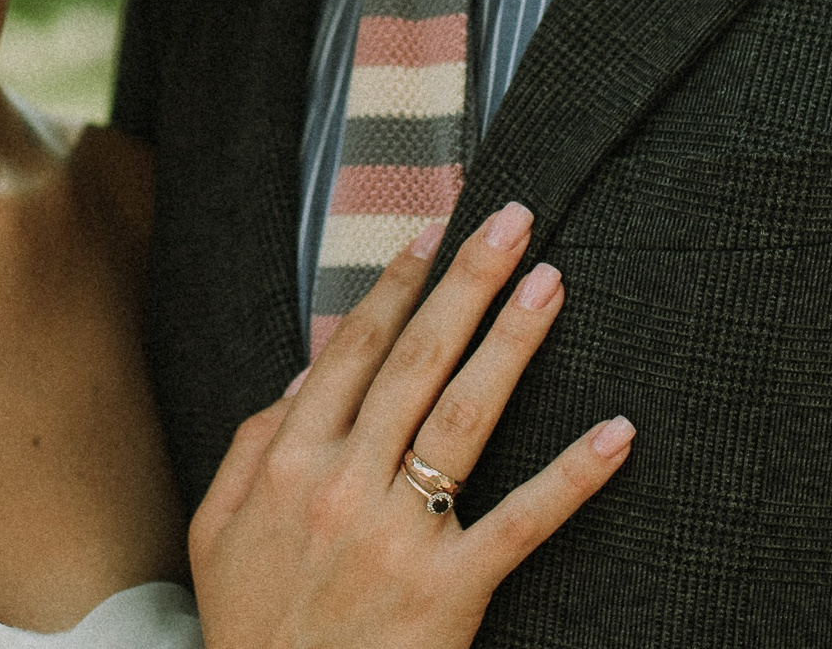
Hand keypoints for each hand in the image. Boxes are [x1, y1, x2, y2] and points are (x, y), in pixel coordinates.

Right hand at [187, 202, 634, 648]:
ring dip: (512, 343)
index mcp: (289, 462)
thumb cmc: (252, 626)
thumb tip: (304, 375)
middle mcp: (342, 484)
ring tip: (550, 285)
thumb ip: (253, 443)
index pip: (353, 351)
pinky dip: (572, 477)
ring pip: (463, 417)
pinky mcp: (447, 591)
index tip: (432, 235)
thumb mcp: (216, 529)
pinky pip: (521, 522)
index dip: (397, 288)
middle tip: (513, 222)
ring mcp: (396, 536)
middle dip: (466, 284)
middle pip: (416, 362)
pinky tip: (615, 433)